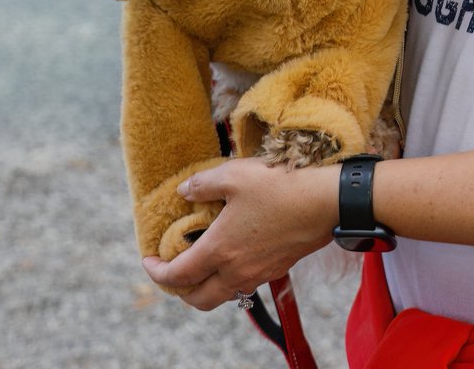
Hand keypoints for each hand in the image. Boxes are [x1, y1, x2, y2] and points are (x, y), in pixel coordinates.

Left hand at [142, 157, 337, 309]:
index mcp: (219, 250)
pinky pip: (245, 284)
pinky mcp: (277, 268)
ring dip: (206, 286)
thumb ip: (204, 184)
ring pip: (223, 295)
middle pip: (198, 299)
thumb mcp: (235, 174)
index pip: (178, 275)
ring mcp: (259, 273)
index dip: (156, 272)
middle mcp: (236, 270)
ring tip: (202, 261)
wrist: (326, 201)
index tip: (147, 261)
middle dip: (179, 291)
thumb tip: (184, 191)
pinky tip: (234, 252)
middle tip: (173, 270)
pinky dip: (230, 277)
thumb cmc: (280, 185)